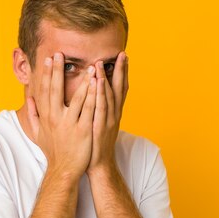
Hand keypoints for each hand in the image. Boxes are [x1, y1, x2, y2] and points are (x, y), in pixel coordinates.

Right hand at [26, 52, 97, 179]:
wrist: (64, 170)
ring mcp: (69, 124)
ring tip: (88, 66)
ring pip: (76, 98)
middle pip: (55, 90)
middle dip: (57, 71)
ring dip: (82, 80)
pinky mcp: (82, 130)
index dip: (47, 74)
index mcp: (46, 117)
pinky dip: (93, 96)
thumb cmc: (53, 151)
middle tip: (60, 54)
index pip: (45, 91)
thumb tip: (29, 101)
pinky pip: (89, 110)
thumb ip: (33, 116)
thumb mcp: (38, 134)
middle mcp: (55, 118)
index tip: (48, 59)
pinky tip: (97, 85)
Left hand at [86, 51, 128, 175]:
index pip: (120, 88)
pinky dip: (100, 93)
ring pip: (109, 95)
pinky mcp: (101, 126)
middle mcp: (114, 114)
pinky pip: (100, 106)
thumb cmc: (95, 143)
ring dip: (107, 78)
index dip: (123, 72)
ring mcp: (109, 120)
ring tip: (104, 62)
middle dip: (121, 70)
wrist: (97, 164)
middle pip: (119, 88)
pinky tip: (98, 81)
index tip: (123, 56)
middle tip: (122, 53)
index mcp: (114, 112)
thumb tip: (96, 93)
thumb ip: (99, 107)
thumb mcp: (99, 122)